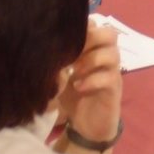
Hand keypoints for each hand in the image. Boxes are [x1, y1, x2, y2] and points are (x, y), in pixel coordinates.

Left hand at [59, 21, 122, 144]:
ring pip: (112, 54)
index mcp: (95, 50)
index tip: (63, 37)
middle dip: (91, 38)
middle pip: (110, 34)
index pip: (96, 25)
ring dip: (91, 60)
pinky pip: (109, 78)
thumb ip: (57, 62)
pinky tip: (78, 87)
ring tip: (74, 71)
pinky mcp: (113, 90)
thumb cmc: (74, 98)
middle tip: (73, 52)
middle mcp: (107, 58)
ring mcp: (113, 73)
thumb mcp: (62, 77)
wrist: (88, 127)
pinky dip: (91, 80)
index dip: (83, 26)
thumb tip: (39, 48)